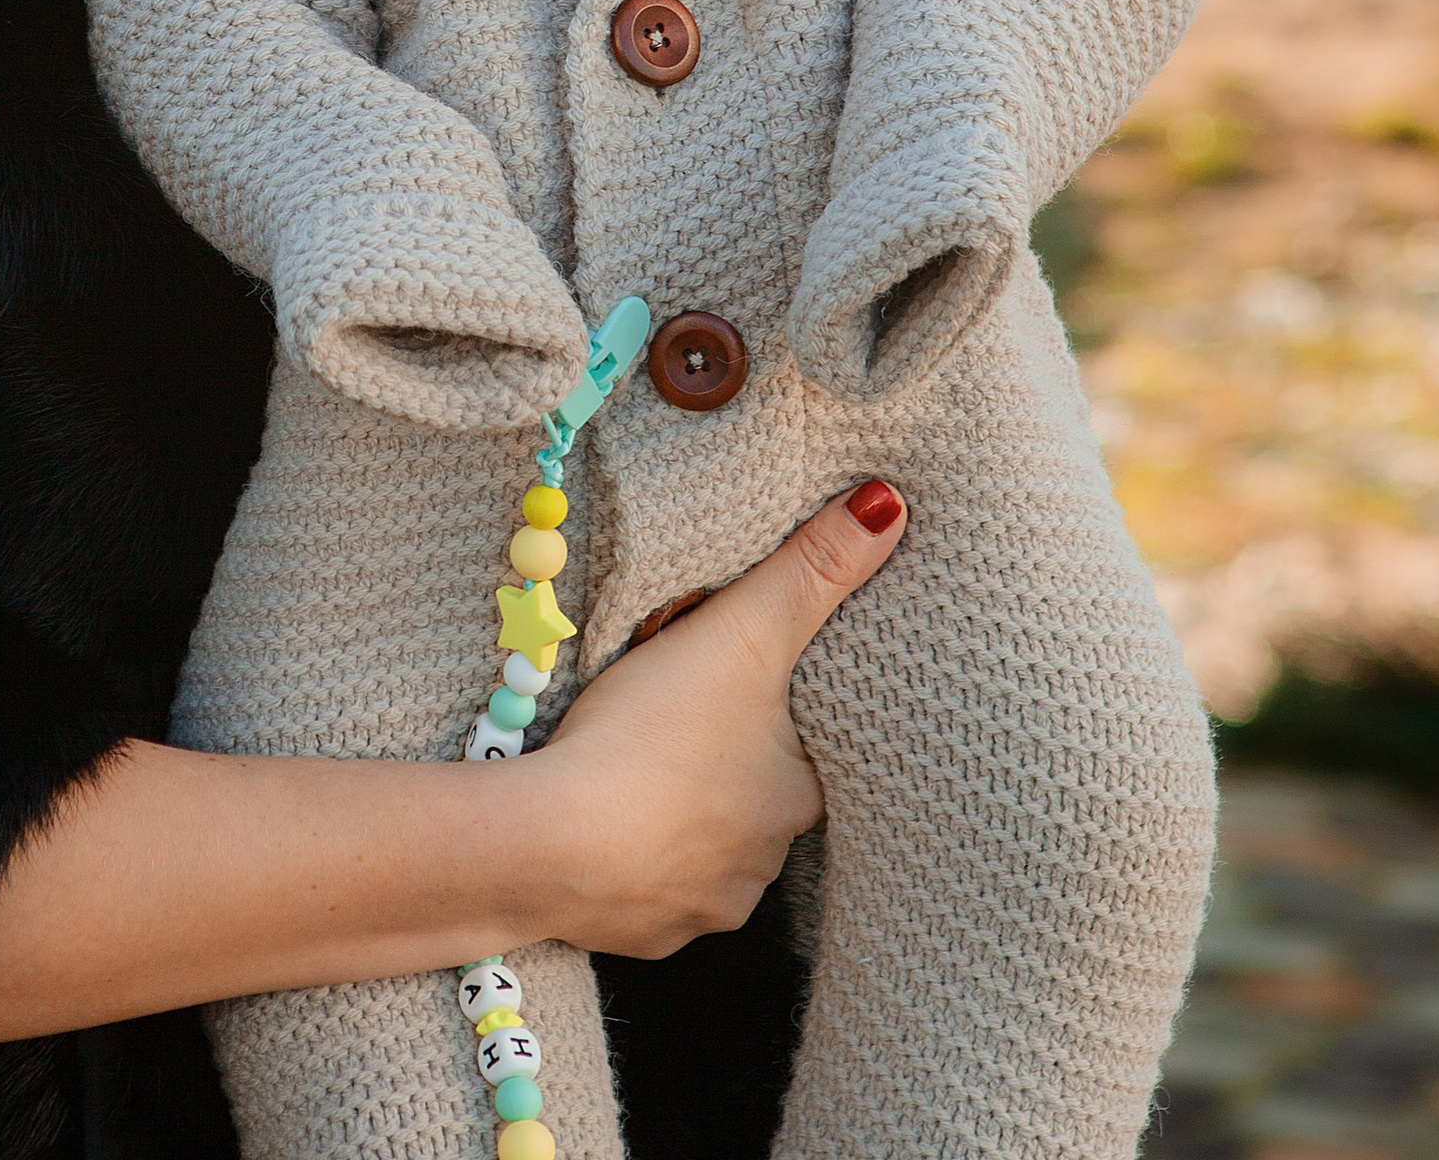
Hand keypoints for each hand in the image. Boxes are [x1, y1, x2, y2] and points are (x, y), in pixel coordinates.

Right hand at [516, 480, 906, 957]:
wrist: (547, 844)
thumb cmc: (651, 734)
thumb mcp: (739, 631)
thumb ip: (811, 569)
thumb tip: (891, 505)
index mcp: (798, 800)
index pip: (816, 753)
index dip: (786, 715)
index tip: (754, 687)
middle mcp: (764, 868)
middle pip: (757, 802)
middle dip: (729, 764)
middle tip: (686, 717)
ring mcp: (700, 907)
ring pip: (704, 849)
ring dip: (680, 813)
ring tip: (640, 764)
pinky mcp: (639, 933)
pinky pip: (646, 888)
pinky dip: (633, 856)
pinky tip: (605, 821)